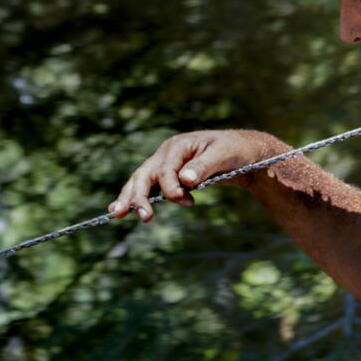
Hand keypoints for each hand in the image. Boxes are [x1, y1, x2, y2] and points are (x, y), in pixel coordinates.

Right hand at [109, 130, 277, 222]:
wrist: (242, 151)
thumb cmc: (235, 150)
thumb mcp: (224, 155)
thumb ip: (205, 166)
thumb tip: (186, 180)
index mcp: (179, 145)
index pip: (166, 168)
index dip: (170, 187)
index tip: (186, 201)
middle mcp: (167, 153)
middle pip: (145, 174)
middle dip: (139, 195)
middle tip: (144, 216)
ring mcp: (165, 164)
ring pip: (141, 180)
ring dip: (130, 197)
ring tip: (117, 214)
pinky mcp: (168, 175)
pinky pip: (148, 186)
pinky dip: (135, 197)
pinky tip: (121, 209)